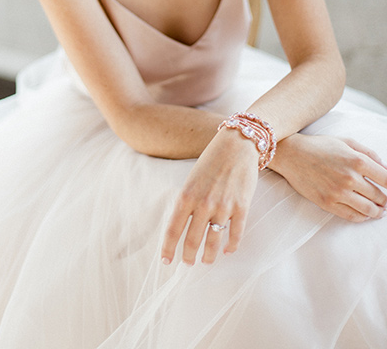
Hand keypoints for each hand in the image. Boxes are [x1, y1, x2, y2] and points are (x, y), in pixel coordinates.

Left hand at [161, 130, 258, 265]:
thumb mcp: (192, 178)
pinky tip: (227, 251)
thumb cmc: (211, 160)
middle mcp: (203, 204)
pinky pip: (235, 234)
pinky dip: (230, 246)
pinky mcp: (241, 207)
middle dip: (188, 256)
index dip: (169, 248)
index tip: (166, 261)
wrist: (237, 145)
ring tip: (205, 262)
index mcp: (186, 195)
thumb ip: (187, 201)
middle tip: (187, 264)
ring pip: (213, 242)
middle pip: (192, 240)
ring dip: (208, 256)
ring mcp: (223, 207)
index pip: (173, 229)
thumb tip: (182, 224)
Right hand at [273, 134, 386, 221]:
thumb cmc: (319, 146)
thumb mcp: (346, 142)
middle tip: (385, 201)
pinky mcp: (327, 203)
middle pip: (379, 196)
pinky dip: (362, 217)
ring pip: (368, 209)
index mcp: (357, 161)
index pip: (386, 180)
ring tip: (379, 210)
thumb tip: (384, 168)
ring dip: (377, 211)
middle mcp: (350, 178)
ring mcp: (338, 192)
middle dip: (385, 200)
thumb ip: (368, 153)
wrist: (291, 154)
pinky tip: (364, 214)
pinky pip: (352, 216)